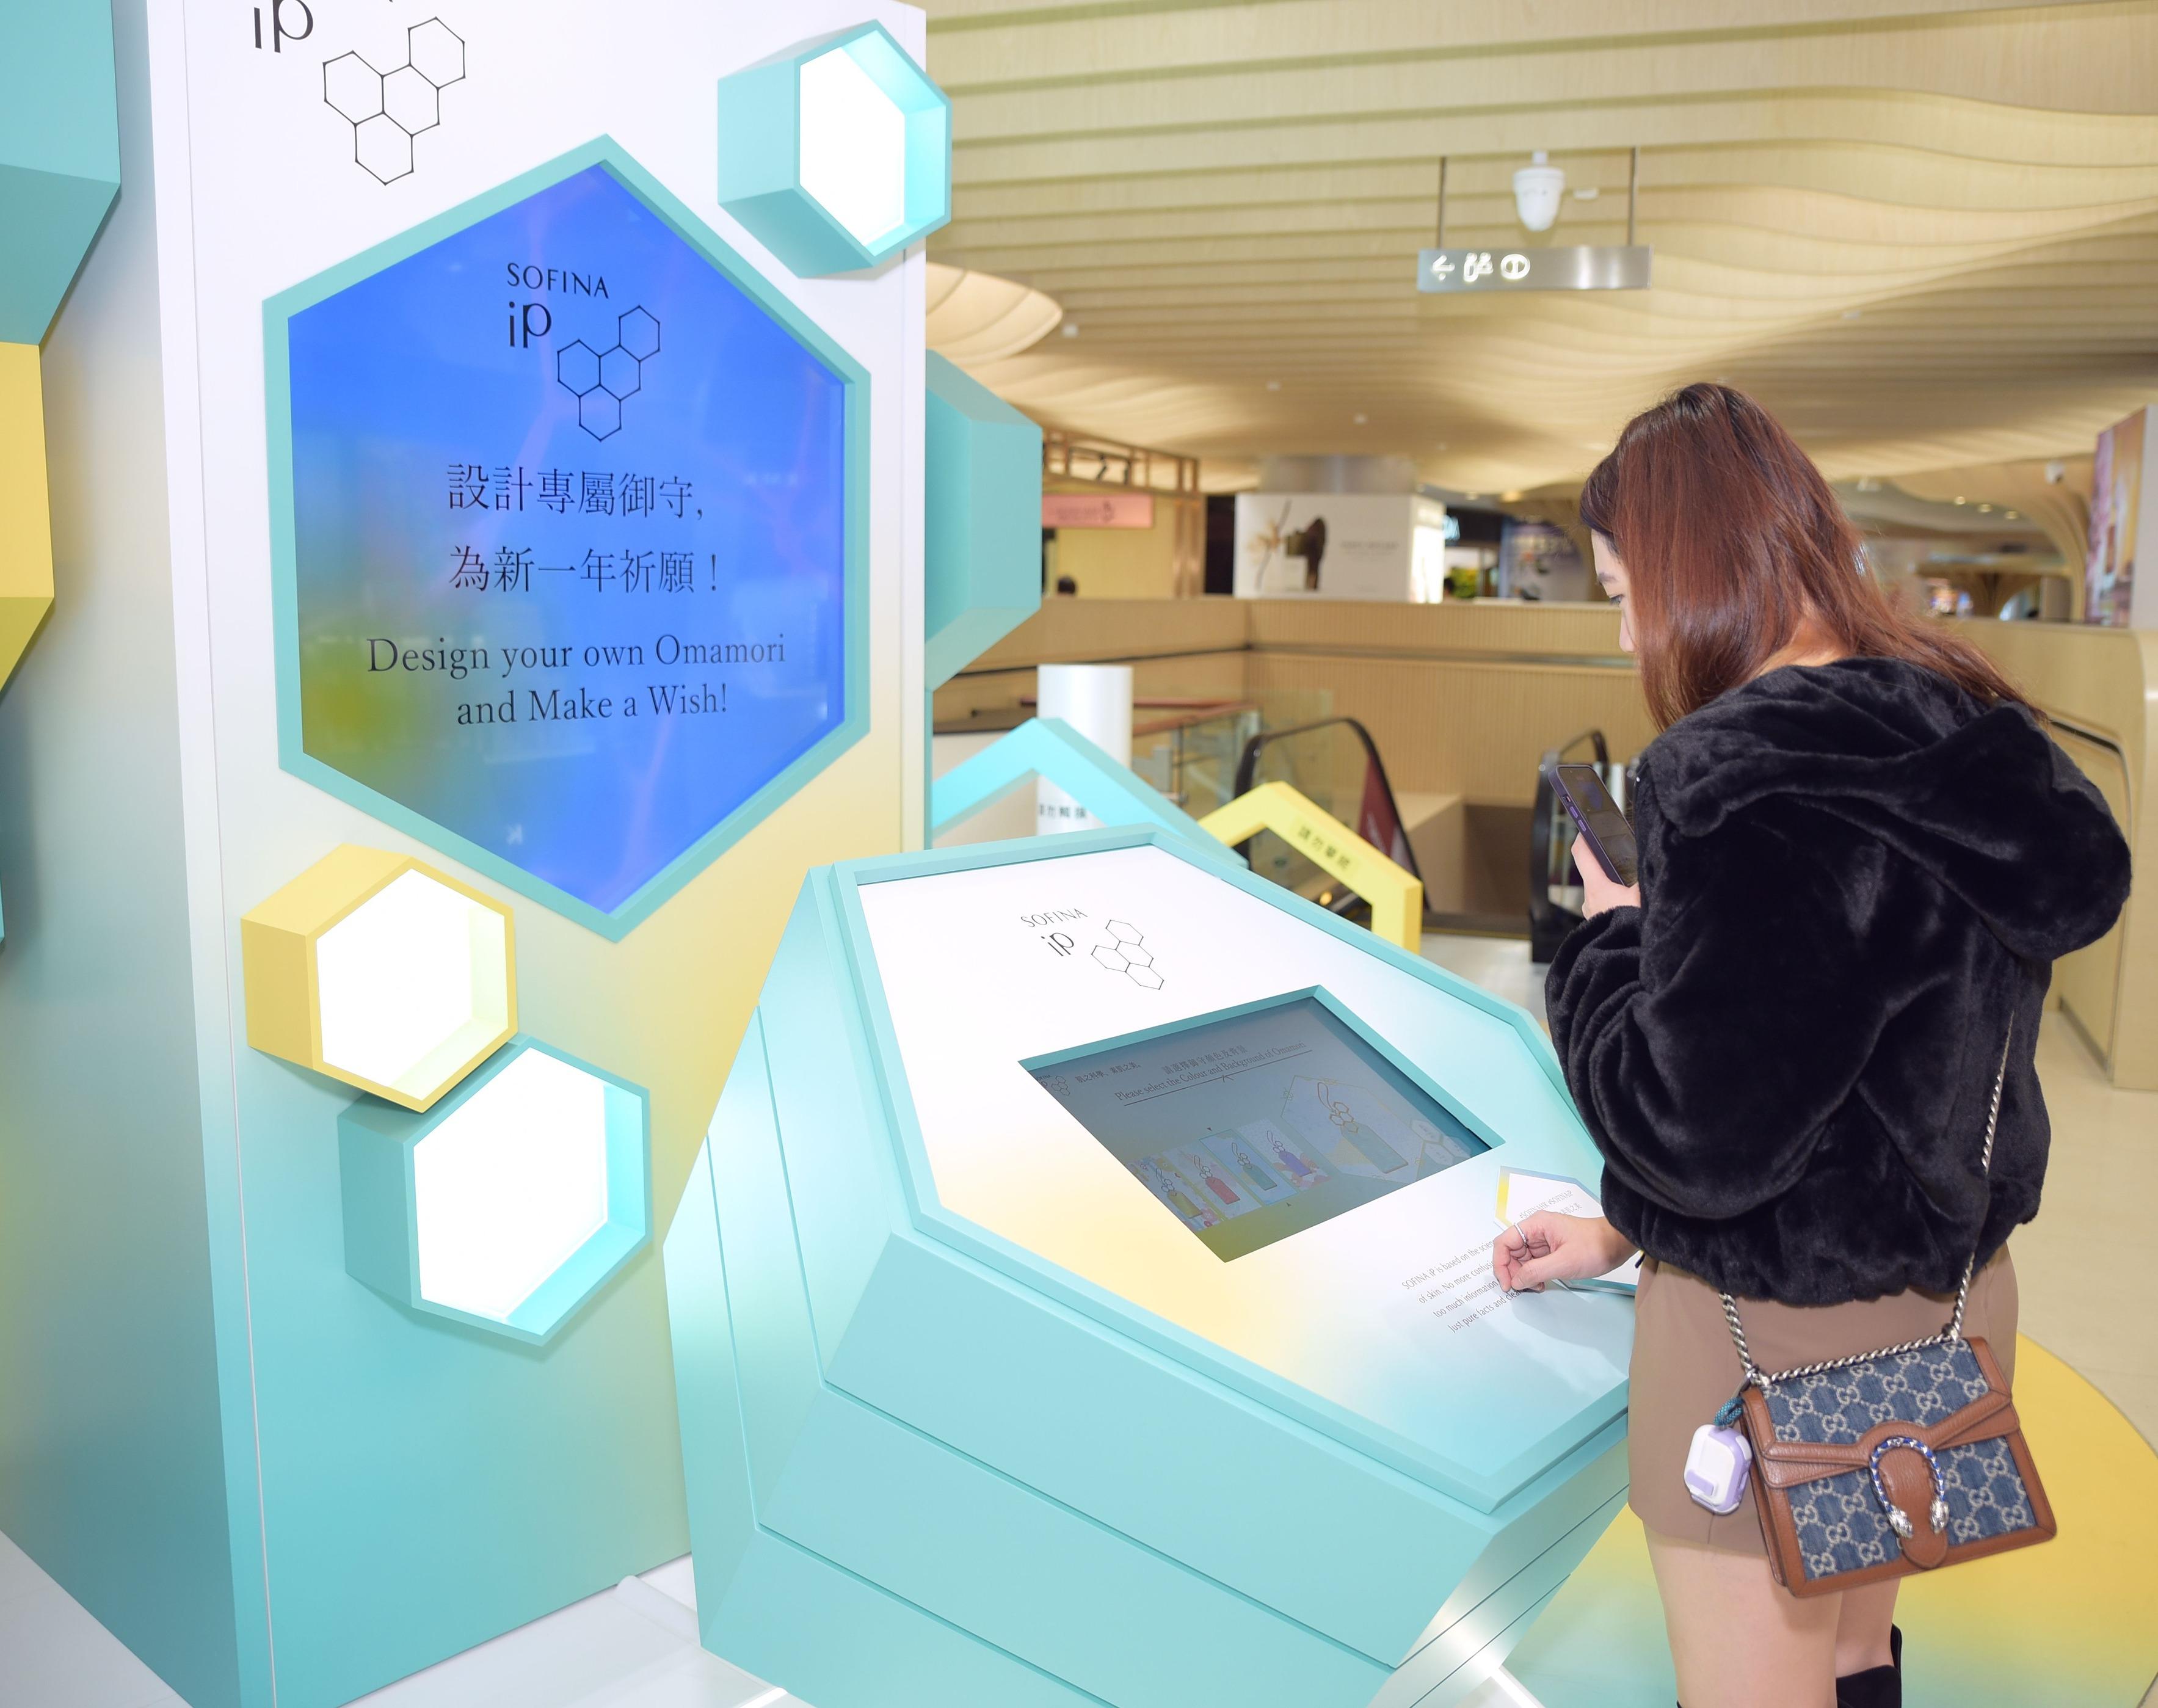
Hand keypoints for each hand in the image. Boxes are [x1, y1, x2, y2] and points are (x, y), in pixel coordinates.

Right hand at [1492, 1211, 1636, 1293]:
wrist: (1617, 1244)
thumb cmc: (1594, 1248)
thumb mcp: (1564, 1262)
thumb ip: (1535, 1271)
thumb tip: (1515, 1282)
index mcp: (1535, 1225)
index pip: (1504, 1242)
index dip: (1501, 1264)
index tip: (1508, 1284)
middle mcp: (1536, 1231)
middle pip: (1511, 1252)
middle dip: (1514, 1272)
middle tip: (1524, 1289)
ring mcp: (1543, 1240)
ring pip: (1522, 1259)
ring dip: (1525, 1275)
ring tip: (1537, 1286)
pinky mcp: (1551, 1250)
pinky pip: (1534, 1263)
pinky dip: (1534, 1275)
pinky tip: (1542, 1284)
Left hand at [1572, 836, 1640, 917]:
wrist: (1628, 956)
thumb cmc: (1632, 923)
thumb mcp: (1642, 895)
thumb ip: (1643, 877)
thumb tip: (1648, 865)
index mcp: (1596, 887)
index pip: (1581, 854)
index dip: (1582, 838)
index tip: (1586, 828)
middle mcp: (1589, 899)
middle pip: (1591, 872)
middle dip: (1602, 861)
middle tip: (1616, 851)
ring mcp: (1592, 913)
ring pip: (1599, 890)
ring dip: (1610, 882)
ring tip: (1628, 877)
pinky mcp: (1599, 923)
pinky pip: (1604, 904)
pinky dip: (1613, 898)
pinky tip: (1628, 901)